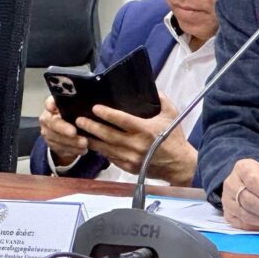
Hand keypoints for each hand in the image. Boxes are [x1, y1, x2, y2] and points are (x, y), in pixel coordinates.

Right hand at [39, 96, 88, 166]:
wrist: (72, 131)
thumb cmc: (78, 115)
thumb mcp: (81, 108)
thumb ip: (83, 105)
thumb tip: (95, 104)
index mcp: (54, 105)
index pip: (49, 102)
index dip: (50, 105)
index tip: (53, 107)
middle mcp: (48, 118)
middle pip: (52, 123)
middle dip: (63, 128)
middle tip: (74, 132)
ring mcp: (48, 132)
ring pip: (56, 138)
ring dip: (71, 142)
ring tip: (84, 143)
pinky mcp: (52, 144)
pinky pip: (60, 148)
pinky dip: (72, 150)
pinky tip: (83, 150)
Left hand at [78, 94, 196, 185]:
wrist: (179, 165)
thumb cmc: (175, 138)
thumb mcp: (172, 114)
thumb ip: (162, 100)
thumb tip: (153, 90)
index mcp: (145, 130)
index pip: (121, 120)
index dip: (106, 113)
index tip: (95, 108)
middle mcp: (135, 145)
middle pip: (108, 134)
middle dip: (92, 126)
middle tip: (79, 120)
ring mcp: (131, 158)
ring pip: (105, 148)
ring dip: (92, 140)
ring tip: (80, 133)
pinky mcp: (129, 167)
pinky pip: (111, 158)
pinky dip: (102, 151)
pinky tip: (95, 145)